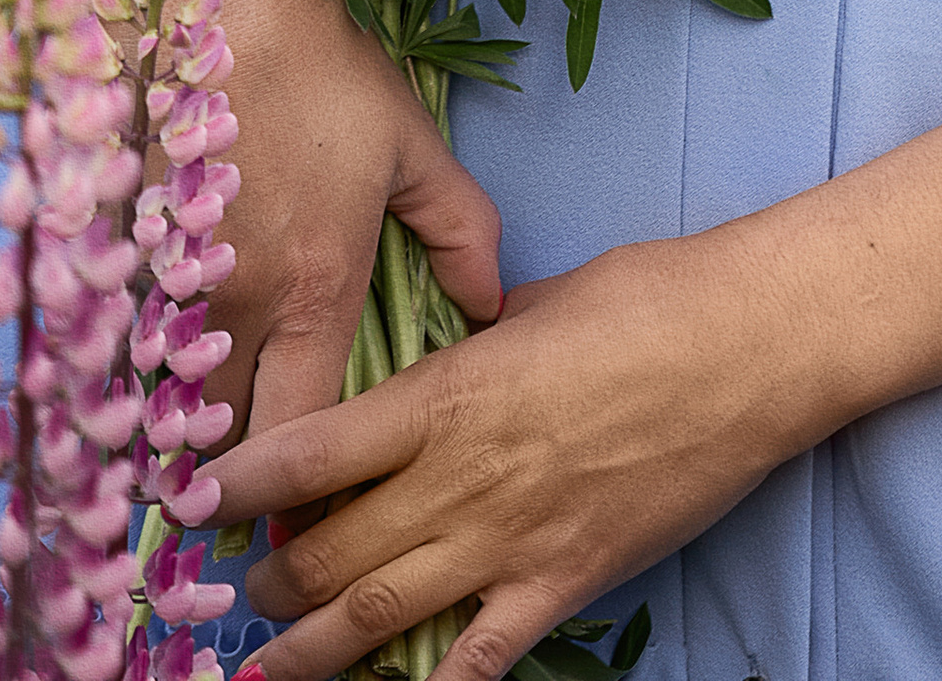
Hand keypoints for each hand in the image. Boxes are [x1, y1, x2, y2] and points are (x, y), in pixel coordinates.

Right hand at [33, 0, 502, 444]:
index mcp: (315, 295)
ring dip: (164, 423)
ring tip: (172, 440)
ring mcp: (157, 285)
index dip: (302, 487)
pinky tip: (118, 369)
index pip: (306, 439)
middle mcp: (233, 311)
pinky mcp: (99, 251)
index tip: (299, 513)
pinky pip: (103, 342)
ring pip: (154, 399)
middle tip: (233, 487)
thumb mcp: (406, 138)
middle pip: (221, 441)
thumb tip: (492, 303)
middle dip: (226, 475)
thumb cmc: (313, 59)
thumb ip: (458, 227)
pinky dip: (113, 365)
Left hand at [215, 229, 818, 680]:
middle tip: (233, 589)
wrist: (751, 346)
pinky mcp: (567, 582)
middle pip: (333, 547)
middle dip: (273, 578)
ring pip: (383, 612)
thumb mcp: (538, 300)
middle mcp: (464, 476)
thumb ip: (477, 335)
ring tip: (262, 668)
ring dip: (313, 649)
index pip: (313, 451)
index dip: (240, 485)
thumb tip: (454, 338)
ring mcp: (514, 539)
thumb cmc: (650, 298)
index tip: (190, 503)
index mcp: (449, 392)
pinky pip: (482, 657)